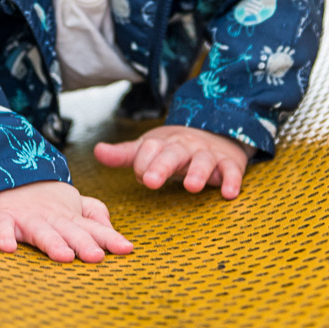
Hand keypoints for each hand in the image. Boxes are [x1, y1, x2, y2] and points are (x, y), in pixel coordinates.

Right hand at [0, 180, 132, 262]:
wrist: (2, 177)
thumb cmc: (41, 199)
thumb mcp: (72, 203)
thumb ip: (94, 214)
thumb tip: (111, 228)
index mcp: (69, 216)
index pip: (93, 228)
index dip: (109, 238)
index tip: (126, 248)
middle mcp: (50, 217)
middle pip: (69, 231)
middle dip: (83, 243)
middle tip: (96, 256)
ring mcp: (26, 218)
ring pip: (41, 231)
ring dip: (52, 243)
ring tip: (64, 256)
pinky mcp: (1, 218)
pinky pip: (2, 228)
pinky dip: (4, 236)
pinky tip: (8, 248)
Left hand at [94, 125, 250, 197]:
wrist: (216, 134)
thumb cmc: (175, 148)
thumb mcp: (149, 148)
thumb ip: (125, 154)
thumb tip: (97, 151)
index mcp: (163, 144)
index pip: (148, 151)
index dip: (142, 163)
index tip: (141, 176)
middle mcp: (185, 147)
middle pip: (173, 154)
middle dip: (162, 166)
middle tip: (150, 181)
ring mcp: (208, 155)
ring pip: (203, 161)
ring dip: (198, 172)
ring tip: (191, 187)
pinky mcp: (229, 164)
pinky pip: (232, 172)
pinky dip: (232, 181)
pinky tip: (229, 193)